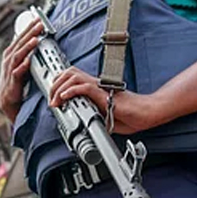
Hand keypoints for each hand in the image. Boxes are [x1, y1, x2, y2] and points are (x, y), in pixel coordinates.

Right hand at [0, 18, 42, 122]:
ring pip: (18, 54)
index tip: (38, 17)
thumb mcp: (20, 62)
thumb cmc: (15, 80)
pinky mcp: (12, 80)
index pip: (21, 36)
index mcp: (11, 52)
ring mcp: (10, 68)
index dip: (29, 27)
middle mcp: (9, 58)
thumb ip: (25, 51)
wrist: (7, 99)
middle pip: (20, 42)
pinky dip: (23, 65)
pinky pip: (17, 71)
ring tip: (36, 38)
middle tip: (40, 23)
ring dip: (27, 46)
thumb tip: (34, 38)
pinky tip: (29, 60)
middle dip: (30, 32)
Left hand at [48, 66, 171, 133]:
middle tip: (51, 100)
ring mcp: (99, 87)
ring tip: (55, 100)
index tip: (52, 97)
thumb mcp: (104, 118)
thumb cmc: (130, 115)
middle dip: (55, 84)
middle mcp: (95, 84)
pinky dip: (71, 91)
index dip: (59, 84)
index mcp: (95, 88)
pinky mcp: (104, 93)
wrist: (145, 113)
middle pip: (69, 72)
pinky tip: (64, 98)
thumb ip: (93, 117)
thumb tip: (82, 124)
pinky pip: (84, 87)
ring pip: (73, 76)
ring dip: (60, 88)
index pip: (72, 78)